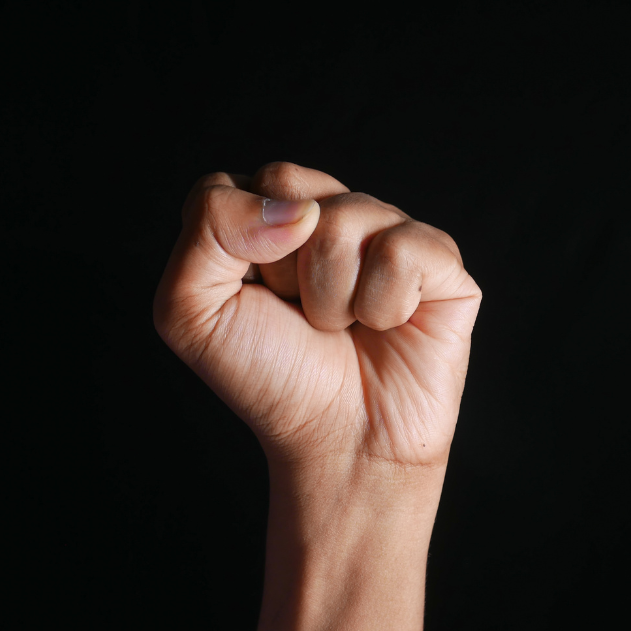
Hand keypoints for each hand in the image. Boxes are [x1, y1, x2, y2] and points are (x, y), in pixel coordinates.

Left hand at [153, 161, 481, 475]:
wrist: (338, 445)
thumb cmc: (269, 378)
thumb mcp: (191, 311)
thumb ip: (206, 228)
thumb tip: (298, 209)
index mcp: (268, 217)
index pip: (239, 185)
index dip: (237, 248)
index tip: (255, 299)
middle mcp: (330, 214)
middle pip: (290, 187)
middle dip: (282, 267)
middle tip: (299, 313)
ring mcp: (387, 232)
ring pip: (346, 218)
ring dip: (331, 297)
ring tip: (342, 328)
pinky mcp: (439, 261)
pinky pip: (402, 250)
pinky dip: (383, 305)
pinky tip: (385, 327)